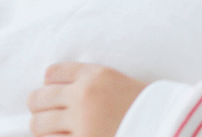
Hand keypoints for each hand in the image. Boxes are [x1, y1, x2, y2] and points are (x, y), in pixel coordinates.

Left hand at [27, 62, 148, 136]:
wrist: (163, 122)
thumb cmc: (144, 104)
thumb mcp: (118, 82)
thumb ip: (91, 82)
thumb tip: (57, 89)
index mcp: (95, 75)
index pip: (53, 72)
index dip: (49, 82)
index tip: (52, 89)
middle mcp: (84, 95)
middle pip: (39, 98)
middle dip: (37, 106)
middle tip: (43, 112)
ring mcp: (81, 122)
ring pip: (39, 124)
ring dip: (41, 127)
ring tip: (48, 129)